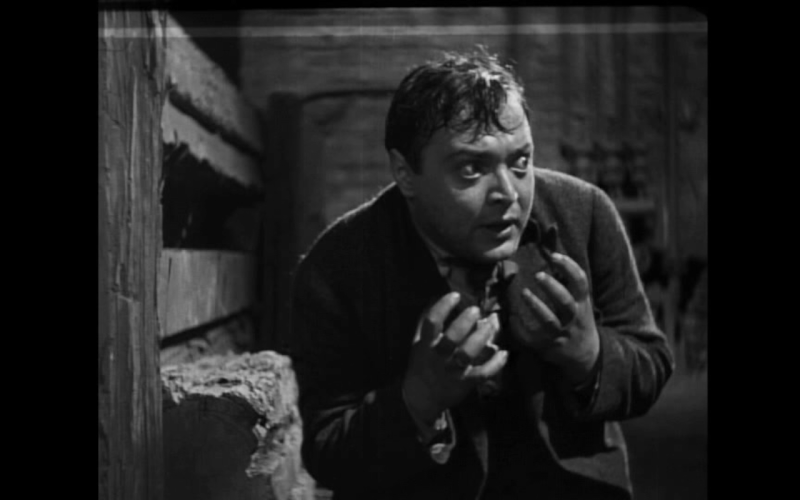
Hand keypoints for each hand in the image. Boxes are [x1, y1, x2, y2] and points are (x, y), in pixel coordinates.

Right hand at [402, 292, 508, 424]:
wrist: (422, 397)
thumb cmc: (422, 364)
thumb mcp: (418, 343)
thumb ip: (426, 323)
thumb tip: (434, 297)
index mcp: (426, 344)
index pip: (432, 323)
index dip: (442, 307)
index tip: (455, 295)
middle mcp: (439, 357)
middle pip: (451, 339)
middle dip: (464, 323)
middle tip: (475, 310)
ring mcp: (453, 370)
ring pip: (468, 354)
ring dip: (481, 338)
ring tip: (491, 324)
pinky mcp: (466, 382)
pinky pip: (483, 373)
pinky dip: (496, 363)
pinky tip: (504, 352)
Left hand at [515, 253, 599, 384]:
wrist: (585, 355)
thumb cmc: (578, 320)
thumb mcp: (581, 302)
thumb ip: (569, 284)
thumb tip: (550, 254)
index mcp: (582, 303)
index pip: (580, 282)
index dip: (569, 267)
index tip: (554, 256)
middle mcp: (573, 318)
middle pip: (565, 302)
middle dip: (552, 288)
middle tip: (537, 275)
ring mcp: (560, 333)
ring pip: (549, 321)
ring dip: (536, 306)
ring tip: (523, 293)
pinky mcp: (547, 346)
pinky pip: (532, 337)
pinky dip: (520, 328)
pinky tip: (512, 317)